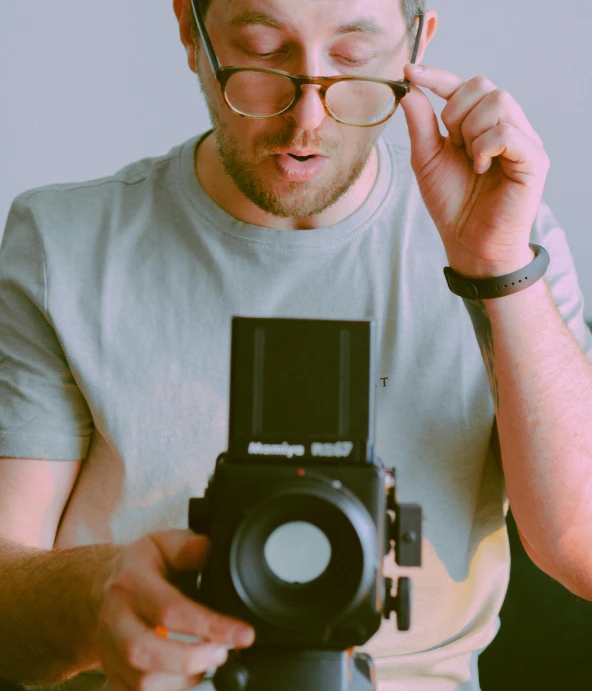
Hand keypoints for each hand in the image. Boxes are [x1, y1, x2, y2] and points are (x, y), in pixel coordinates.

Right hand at [92, 530, 254, 690]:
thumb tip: (206, 550)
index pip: (169, 609)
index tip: (243, 635)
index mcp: (131, 581)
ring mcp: (108, 648)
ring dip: (181, 680)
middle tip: (222, 653)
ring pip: (140, 681)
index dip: (209, 625)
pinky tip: (188, 676)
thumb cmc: (143, 564)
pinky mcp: (110, 671)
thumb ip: (187, 546)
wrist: (104, 585)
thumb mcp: (164, 542)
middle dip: (190, 660)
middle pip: (144, 652)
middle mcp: (115, 617)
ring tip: (209, 662)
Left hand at [399, 64, 549, 276]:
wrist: (469, 243)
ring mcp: (523, 140)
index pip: (464, 85)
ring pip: (497, 102)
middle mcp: (506, 125)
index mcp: (481, 124)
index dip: (438, 76)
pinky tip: (481, 168)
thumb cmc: (452, 204)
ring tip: (471, 162)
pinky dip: (486, 147)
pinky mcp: (534, 159)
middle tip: (454, 147)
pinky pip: (508, 132)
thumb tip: (409, 89)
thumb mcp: (427, 160)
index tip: (410, 72)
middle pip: (483, 85)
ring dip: (472, 133)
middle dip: (456, 113)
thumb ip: (420, 125)